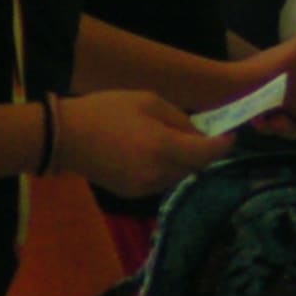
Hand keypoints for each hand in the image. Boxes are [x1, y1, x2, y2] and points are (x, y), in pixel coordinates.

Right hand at [59, 88, 222, 195]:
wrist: (64, 137)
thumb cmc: (106, 110)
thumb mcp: (148, 101)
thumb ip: (179, 119)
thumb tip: (197, 134)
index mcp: (163, 148)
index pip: (207, 153)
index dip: (224, 145)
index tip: (231, 135)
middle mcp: (158, 173)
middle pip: (195, 167)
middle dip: (203, 151)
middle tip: (202, 133)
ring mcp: (145, 188)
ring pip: (179, 175)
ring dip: (184, 161)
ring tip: (174, 140)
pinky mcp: (132, 194)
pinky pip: (161, 181)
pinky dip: (166, 168)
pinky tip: (153, 152)